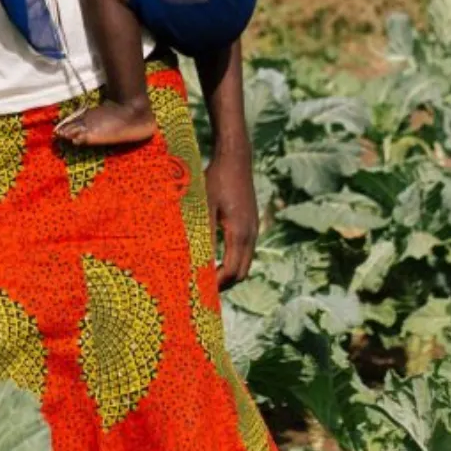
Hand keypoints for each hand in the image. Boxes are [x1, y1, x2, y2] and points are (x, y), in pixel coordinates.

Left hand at [205, 147, 257, 289]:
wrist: (236, 159)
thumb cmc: (216, 180)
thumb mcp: (204, 206)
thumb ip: (202, 233)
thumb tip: (197, 259)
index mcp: (239, 233)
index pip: (231, 271)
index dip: (216, 284)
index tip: (200, 291)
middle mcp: (251, 235)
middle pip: (241, 273)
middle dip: (224, 284)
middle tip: (202, 290)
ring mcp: (254, 229)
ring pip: (245, 263)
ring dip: (229, 273)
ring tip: (207, 277)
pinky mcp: (252, 224)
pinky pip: (246, 252)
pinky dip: (233, 261)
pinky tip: (216, 258)